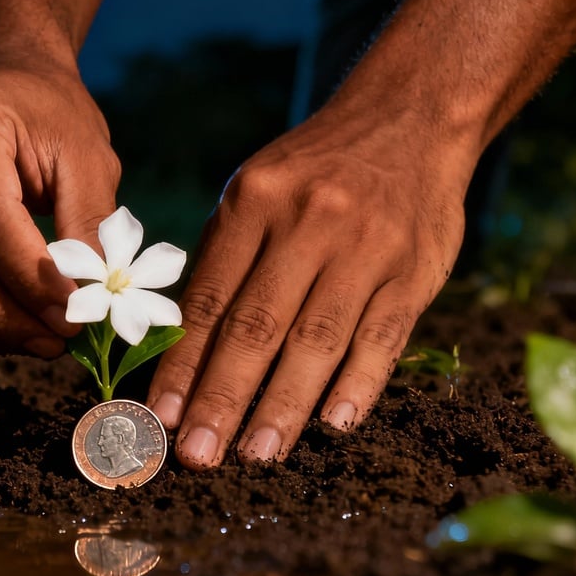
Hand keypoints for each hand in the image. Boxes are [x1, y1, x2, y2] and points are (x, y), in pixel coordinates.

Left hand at [147, 112, 471, 467]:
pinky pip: (382, 337)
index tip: (160, 418)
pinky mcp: (415, 269)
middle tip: (199, 456)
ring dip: (284, 406)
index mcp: (254, 203)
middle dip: (223, 398)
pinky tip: (334, 424)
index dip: (182, 365)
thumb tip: (183, 352)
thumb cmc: (314, 171)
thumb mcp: (256, 190)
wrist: (410, 119)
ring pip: (317, 340)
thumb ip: (223, 260)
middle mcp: (308, 223)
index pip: (209, 300)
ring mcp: (366, 247)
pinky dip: (358, 384)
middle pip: (257, 326)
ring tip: (257, 456)